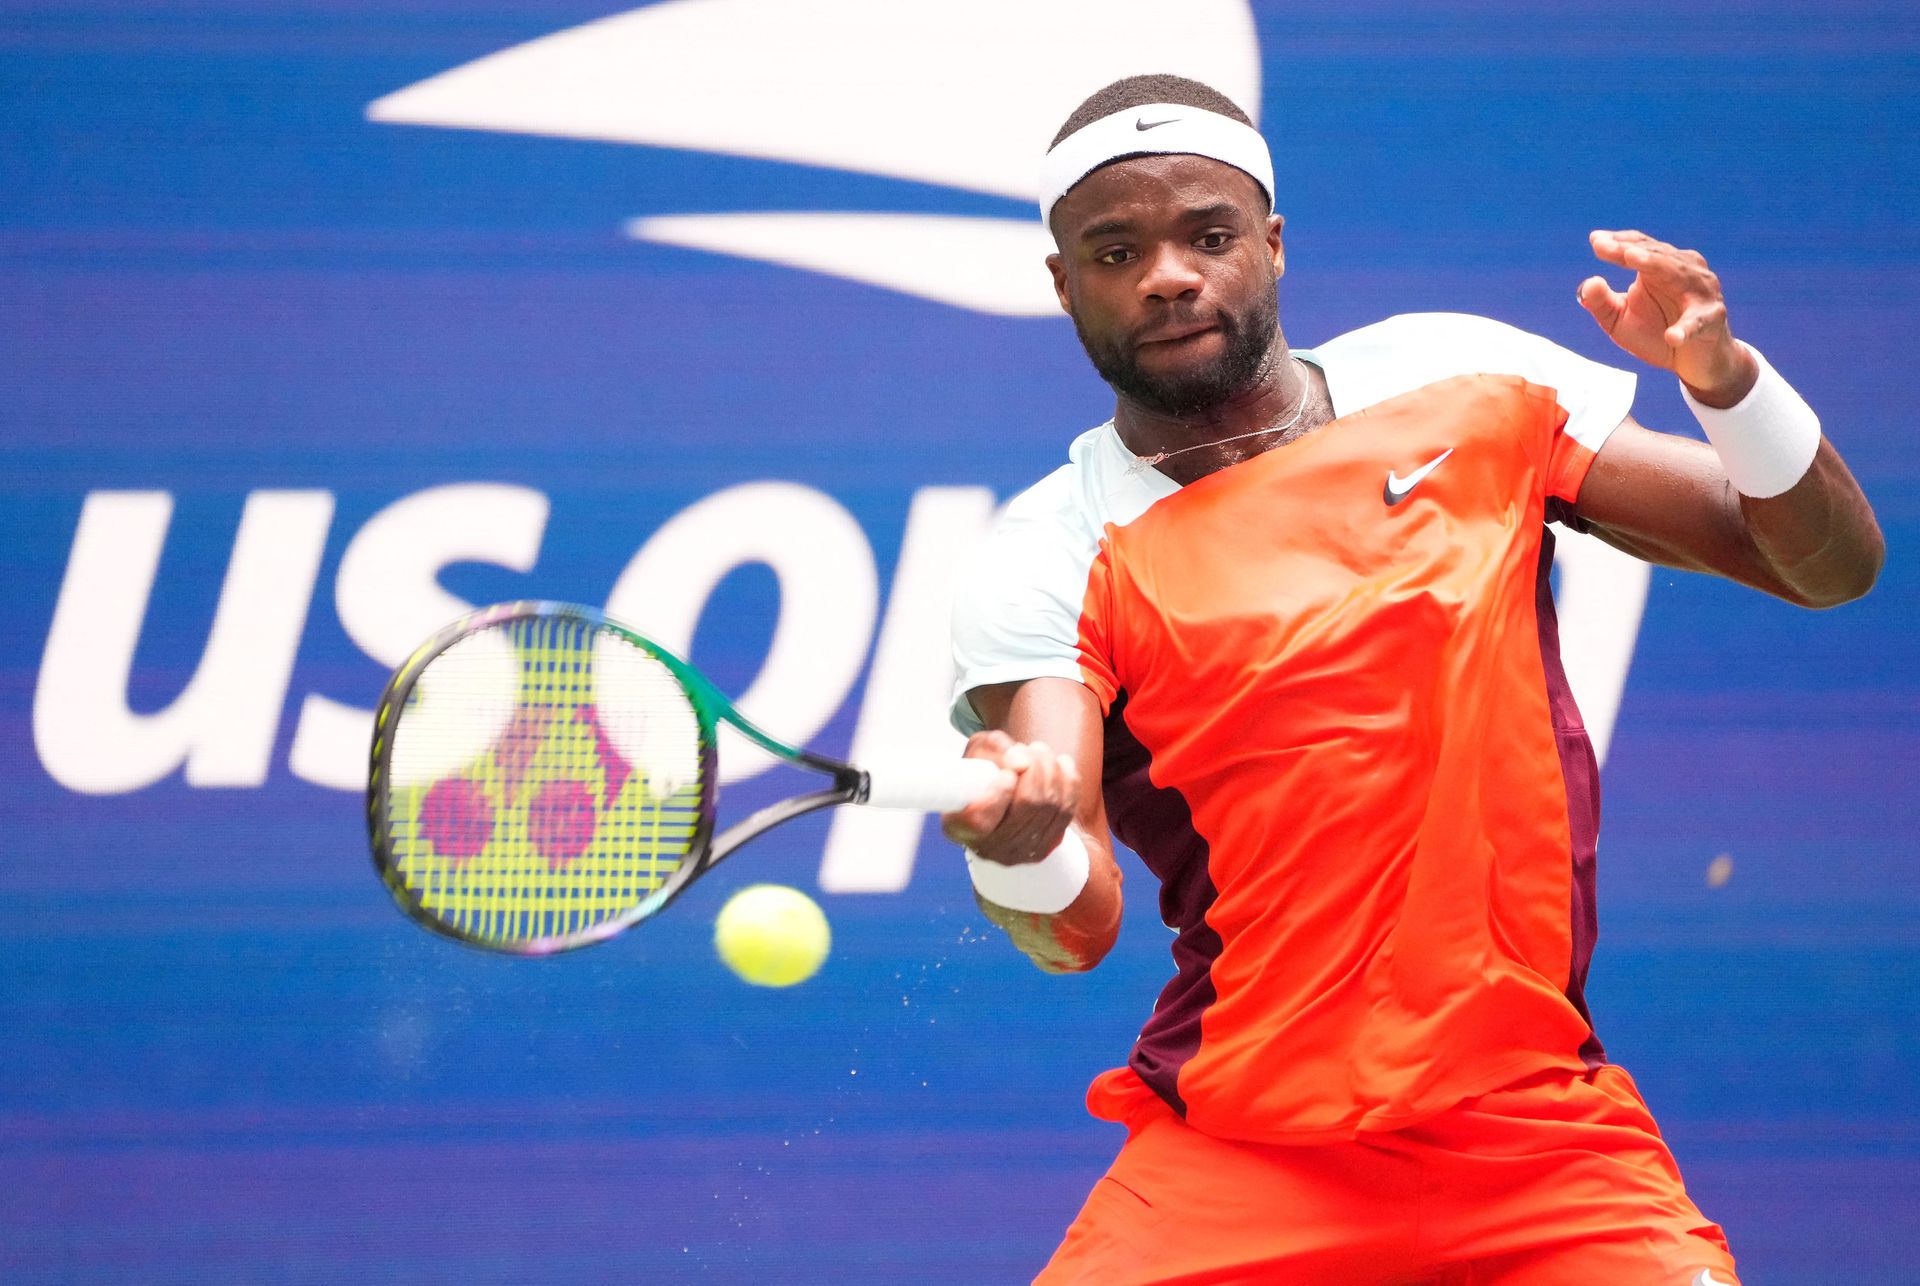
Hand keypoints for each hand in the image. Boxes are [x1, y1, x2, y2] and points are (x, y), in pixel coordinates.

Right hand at [939, 730, 1079, 865]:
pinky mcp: (1045, 848)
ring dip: (1052, 770)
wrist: (999, 795)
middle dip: (1036, 768)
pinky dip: (1069, 783)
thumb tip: (1022, 762)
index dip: (998, 793)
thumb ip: (995, 751)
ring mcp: (1019, 853)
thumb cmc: (982, 770)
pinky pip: (1066, 813)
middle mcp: (988, 848)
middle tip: (1033, 748)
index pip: (979, 820)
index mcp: (959, 828)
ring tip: (1042, 752)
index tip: (1006, 773)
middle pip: (1027, 806)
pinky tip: (1061, 764)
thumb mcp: (978, 752)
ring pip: (1051, 806)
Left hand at [1577, 230, 1758, 406]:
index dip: (1618, 243)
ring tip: (1632, 259)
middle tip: (1606, 246)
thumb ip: (1601, 303)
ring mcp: (1700, 293)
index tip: (1595, 241)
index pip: (1638, 247)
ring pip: (1679, 275)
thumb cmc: (1656, 333)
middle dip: (1629, 249)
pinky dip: (1686, 328)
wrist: (1695, 361)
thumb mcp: (1619, 320)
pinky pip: (1697, 322)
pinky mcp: (1711, 319)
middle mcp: (1683, 271)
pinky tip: (1672, 336)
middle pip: (1656, 255)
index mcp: (1659, 267)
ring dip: (1657, 265)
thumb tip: (1587, 283)